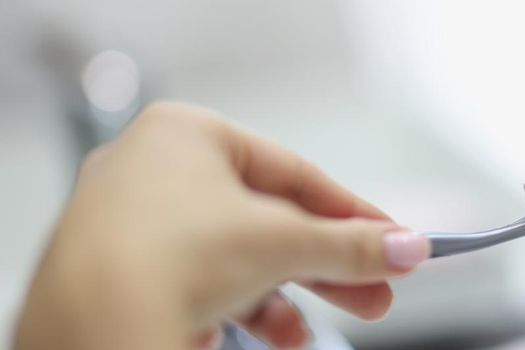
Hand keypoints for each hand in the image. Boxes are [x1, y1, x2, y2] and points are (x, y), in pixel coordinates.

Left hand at [15, 102, 430, 349]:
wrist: (91, 327)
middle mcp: (152, 170)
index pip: (295, 173)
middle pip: (268, 221)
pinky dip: (234, 309)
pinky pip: (196, 284)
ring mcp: (130, 224)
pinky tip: (254, 335)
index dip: (354, 213)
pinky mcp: (120, 274)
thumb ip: (352, 245)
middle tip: (374, 294)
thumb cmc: (167, 255)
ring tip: (307, 334)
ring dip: (283, 297)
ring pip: (233, 258)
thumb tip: (405, 247)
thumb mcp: (285, 244)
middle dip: (326, 266)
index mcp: (187, 133)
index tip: (393, 242)